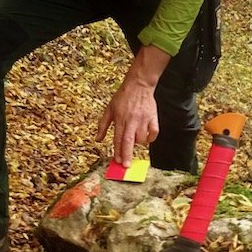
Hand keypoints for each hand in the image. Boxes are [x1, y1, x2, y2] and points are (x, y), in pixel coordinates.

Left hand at [97, 45, 170, 164]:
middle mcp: (132, 120)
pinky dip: (151, 138)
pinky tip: (146, 139)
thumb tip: (97, 140)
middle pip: (129, 141)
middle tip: (126, 166)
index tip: (118, 161)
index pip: (118, 139)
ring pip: (142, 138)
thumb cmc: (123, 97)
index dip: (118, 151)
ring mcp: (143, 119)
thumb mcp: (109, 110)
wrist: (139, 85)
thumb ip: (102, 125)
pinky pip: (154, 133)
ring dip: (138, 144)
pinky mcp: (153, 117)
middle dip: (127, 155)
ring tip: (134, 142)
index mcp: (120, 119)